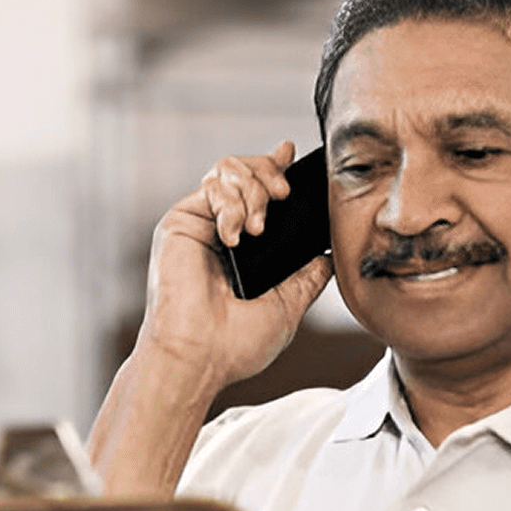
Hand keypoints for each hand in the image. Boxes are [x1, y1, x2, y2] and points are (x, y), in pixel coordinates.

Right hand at [136, 139, 332, 392]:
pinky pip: (212, 187)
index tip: (289, 154)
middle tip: (283, 195)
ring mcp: (200, 225)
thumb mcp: (288, 306)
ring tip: (258, 226)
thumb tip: (329, 253)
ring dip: (253, 188)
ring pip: (229, 170)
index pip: (260, 194)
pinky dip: (231, 204)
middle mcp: (221, 232)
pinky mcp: (181, 222)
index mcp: (245, 250)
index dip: (274, 168)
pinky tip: (234, 237)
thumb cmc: (235, 345)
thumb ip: (308, 276)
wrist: (200, 356)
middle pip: (247, 171)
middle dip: (270, 173)